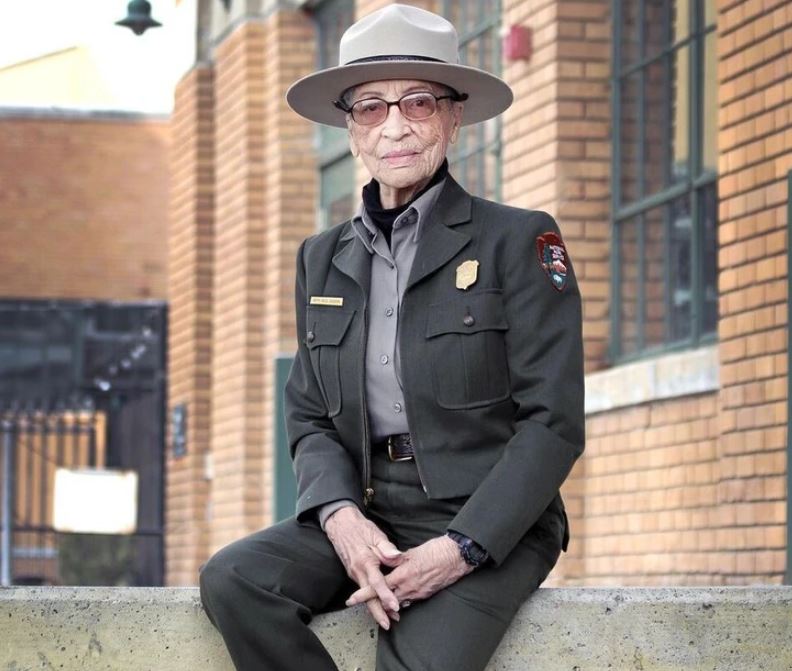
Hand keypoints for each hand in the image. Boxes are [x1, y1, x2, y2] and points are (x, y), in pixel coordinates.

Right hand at [324, 506, 404, 628]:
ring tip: (388, 618)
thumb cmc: (360, 528)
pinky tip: (379, 604)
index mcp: (365, 561)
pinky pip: (363, 589)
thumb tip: (397, 557)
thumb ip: (386, 548)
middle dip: (378, 612)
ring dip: (376, 607)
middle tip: (389, 623)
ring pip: (365, 595)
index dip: (386, 595)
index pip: (377, 582)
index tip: (394, 606)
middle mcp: (358, 571)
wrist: (340, 525)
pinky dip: (371, 598)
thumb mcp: (375, 534)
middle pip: (368, 596)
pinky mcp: (353, 573)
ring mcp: (354, 573)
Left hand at [345, 535, 472, 608]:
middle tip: (360, 605)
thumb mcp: (412, 551)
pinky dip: (400, 602)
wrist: (457, 557)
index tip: (351, 599)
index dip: (364, 594)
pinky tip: (396, 599)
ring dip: (386, 604)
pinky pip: (409, 601)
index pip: (379, 587)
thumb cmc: (435, 550)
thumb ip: (395, 558)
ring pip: (397, 603)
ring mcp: (418, 593)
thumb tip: (382, 559)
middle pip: (385, 600)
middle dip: (373, 604)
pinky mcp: (426, 594)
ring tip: (376, 604)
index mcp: (403, 574)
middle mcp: (409, 587)